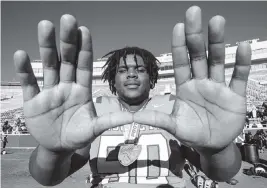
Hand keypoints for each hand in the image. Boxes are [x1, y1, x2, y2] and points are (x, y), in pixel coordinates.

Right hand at [14, 15, 131, 151]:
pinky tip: (21, 54)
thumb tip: (133, 117)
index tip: (84, 30)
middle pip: (67, 59)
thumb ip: (110, 120)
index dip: (85, 48)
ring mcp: (49, 92)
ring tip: (45, 25)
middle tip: (67, 19)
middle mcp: (66, 86)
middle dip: (67, 41)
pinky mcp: (33, 101)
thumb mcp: (95, 129)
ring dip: (47, 47)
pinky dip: (25, 70)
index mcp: (82, 90)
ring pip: (49, 65)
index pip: (84, 65)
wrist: (59, 147)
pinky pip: (29, 83)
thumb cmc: (78, 135)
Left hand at [135, 6, 250, 149]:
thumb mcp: (174, 126)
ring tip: (217, 21)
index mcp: (185, 87)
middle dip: (196, 35)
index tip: (178, 26)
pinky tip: (242, 47)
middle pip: (198, 55)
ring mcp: (218, 87)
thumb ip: (157, 119)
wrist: (212, 145)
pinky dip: (241, 63)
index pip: (181, 62)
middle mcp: (201, 82)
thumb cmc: (192, 133)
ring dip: (217, 42)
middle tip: (194, 13)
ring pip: (217, 61)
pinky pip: (238, 77)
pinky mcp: (235, 96)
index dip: (179, 46)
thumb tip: (134, 117)